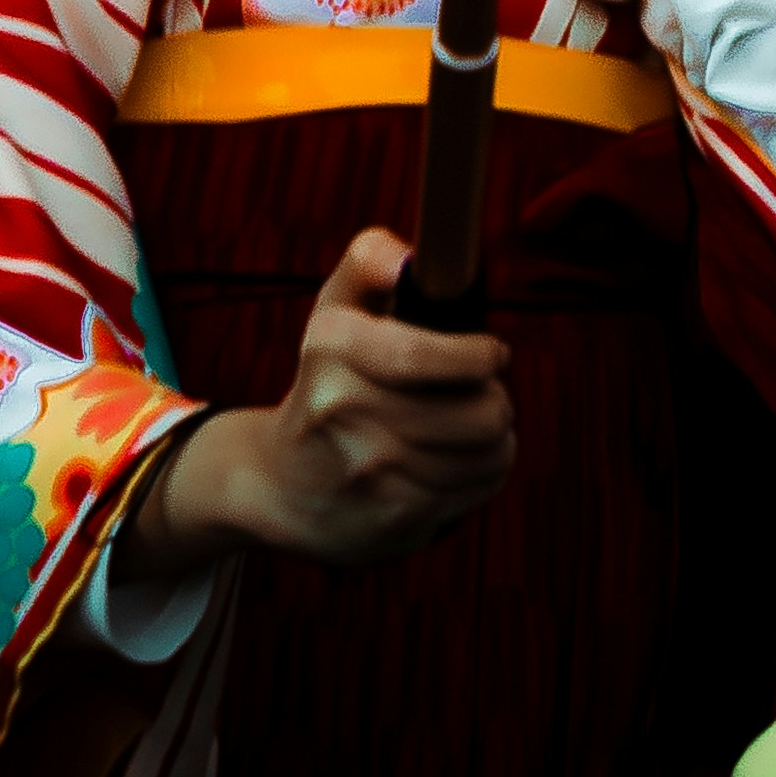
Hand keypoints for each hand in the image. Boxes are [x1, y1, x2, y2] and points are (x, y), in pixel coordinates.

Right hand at [116, 230, 514, 575]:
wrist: (279, 484)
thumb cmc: (327, 382)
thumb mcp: (334, 311)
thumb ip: (370, 260)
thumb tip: (411, 259)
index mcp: (333, 347)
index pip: (426, 356)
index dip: (478, 356)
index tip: (491, 354)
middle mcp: (345, 409)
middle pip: (481, 412)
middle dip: (496, 399)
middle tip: (479, 395)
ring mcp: (370, 470)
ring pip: (490, 453)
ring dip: (495, 439)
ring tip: (468, 429)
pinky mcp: (393, 517)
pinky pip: (477, 488)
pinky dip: (479, 474)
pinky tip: (451, 463)